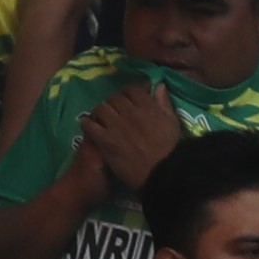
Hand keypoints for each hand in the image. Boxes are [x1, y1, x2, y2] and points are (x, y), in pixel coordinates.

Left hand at [83, 76, 185, 192]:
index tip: (126, 100)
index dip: (127, 93)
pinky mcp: (106, 140)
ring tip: (101, 118)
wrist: (162, 173)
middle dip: (113, 103)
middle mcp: (131, 112)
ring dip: (100, 112)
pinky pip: (90, 125)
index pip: (131, 90)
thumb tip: (158, 85)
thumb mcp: (172, 122)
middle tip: (113, 111)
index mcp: (148, 107)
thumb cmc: (170, 148)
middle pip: (114, 98)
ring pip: (101, 108)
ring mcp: (117, 126)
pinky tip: (89, 126)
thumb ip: (163, 102)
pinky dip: (87, 123)